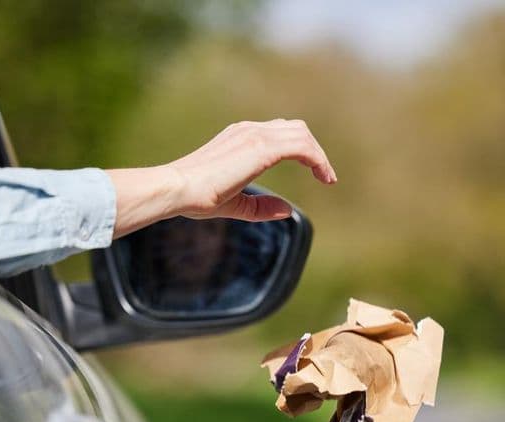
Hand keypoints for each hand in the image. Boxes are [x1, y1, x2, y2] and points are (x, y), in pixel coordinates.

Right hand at [108, 119, 335, 237]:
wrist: (177, 189)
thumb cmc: (196, 197)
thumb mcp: (234, 203)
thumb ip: (261, 207)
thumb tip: (288, 210)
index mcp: (239, 136)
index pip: (279, 133)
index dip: (302, 150)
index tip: (316, 172)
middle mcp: (248, 130)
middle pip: (295, 128)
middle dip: (314, 150)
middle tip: (325, 176)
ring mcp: (254, 135)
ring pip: (301, 134)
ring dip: (318, 155)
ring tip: (327, 177)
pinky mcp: (261, 147)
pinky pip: (301, 146)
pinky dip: (317, 159)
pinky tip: (323, 177)